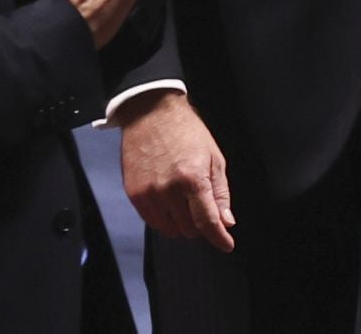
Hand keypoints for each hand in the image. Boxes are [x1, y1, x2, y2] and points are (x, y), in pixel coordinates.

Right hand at [120, 91, 233, 250]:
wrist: (152, 114)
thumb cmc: (188, 133)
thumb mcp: (214, 157)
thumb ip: (220, 192)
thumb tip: (226, 221)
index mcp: (193, 179)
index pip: (207, 221)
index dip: (219, 237)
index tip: (227, 245)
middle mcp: (168, 190)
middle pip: (189, 228)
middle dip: (201, 225)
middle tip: (205, 210)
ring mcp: (148, 194)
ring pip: (170, 229)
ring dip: (183, 224)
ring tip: (187, 204)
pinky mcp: (133, 194)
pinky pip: (152, 221)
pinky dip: (165, 220)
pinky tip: (171, 205)